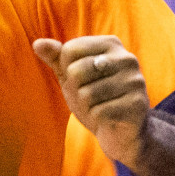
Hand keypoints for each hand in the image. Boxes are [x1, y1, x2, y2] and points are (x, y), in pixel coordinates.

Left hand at [33, 35, 149, 166]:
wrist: (119, 131)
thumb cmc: (94, 97)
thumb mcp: (71, 75)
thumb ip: (56, 58)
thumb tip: (37, 44)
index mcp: (111, 44)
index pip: (69, 50)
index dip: (66, 70)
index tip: (82, 79)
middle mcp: (127, 58)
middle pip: (76, 70)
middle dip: (76, 89)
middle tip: (90, 97)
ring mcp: (135, 81)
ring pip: (87, 94)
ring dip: (86, 106)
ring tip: (100, 106)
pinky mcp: (137, 104)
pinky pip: (99, 111)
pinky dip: (97, 118)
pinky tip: (108, 117)